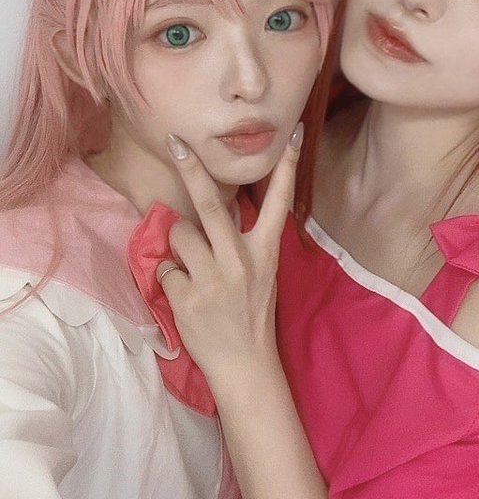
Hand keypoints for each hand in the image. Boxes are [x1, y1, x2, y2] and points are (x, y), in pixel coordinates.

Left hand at [157, 126, 302, 387]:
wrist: (245, 364)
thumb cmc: (251, 314)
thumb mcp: (261, 273)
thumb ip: (243, 241)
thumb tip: (215, 207)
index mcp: (265, 252)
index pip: (279, 202)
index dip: (288, 167)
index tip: (294, 134)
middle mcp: (240, 260)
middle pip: (210, 206)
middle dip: (191, 169)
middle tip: (175, 142)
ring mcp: (213, 278)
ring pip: (178, 235)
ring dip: (176, 243)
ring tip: (191, 266)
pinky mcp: (188, 297)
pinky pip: (165, 270)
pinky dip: (169, 278)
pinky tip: (185, 295)